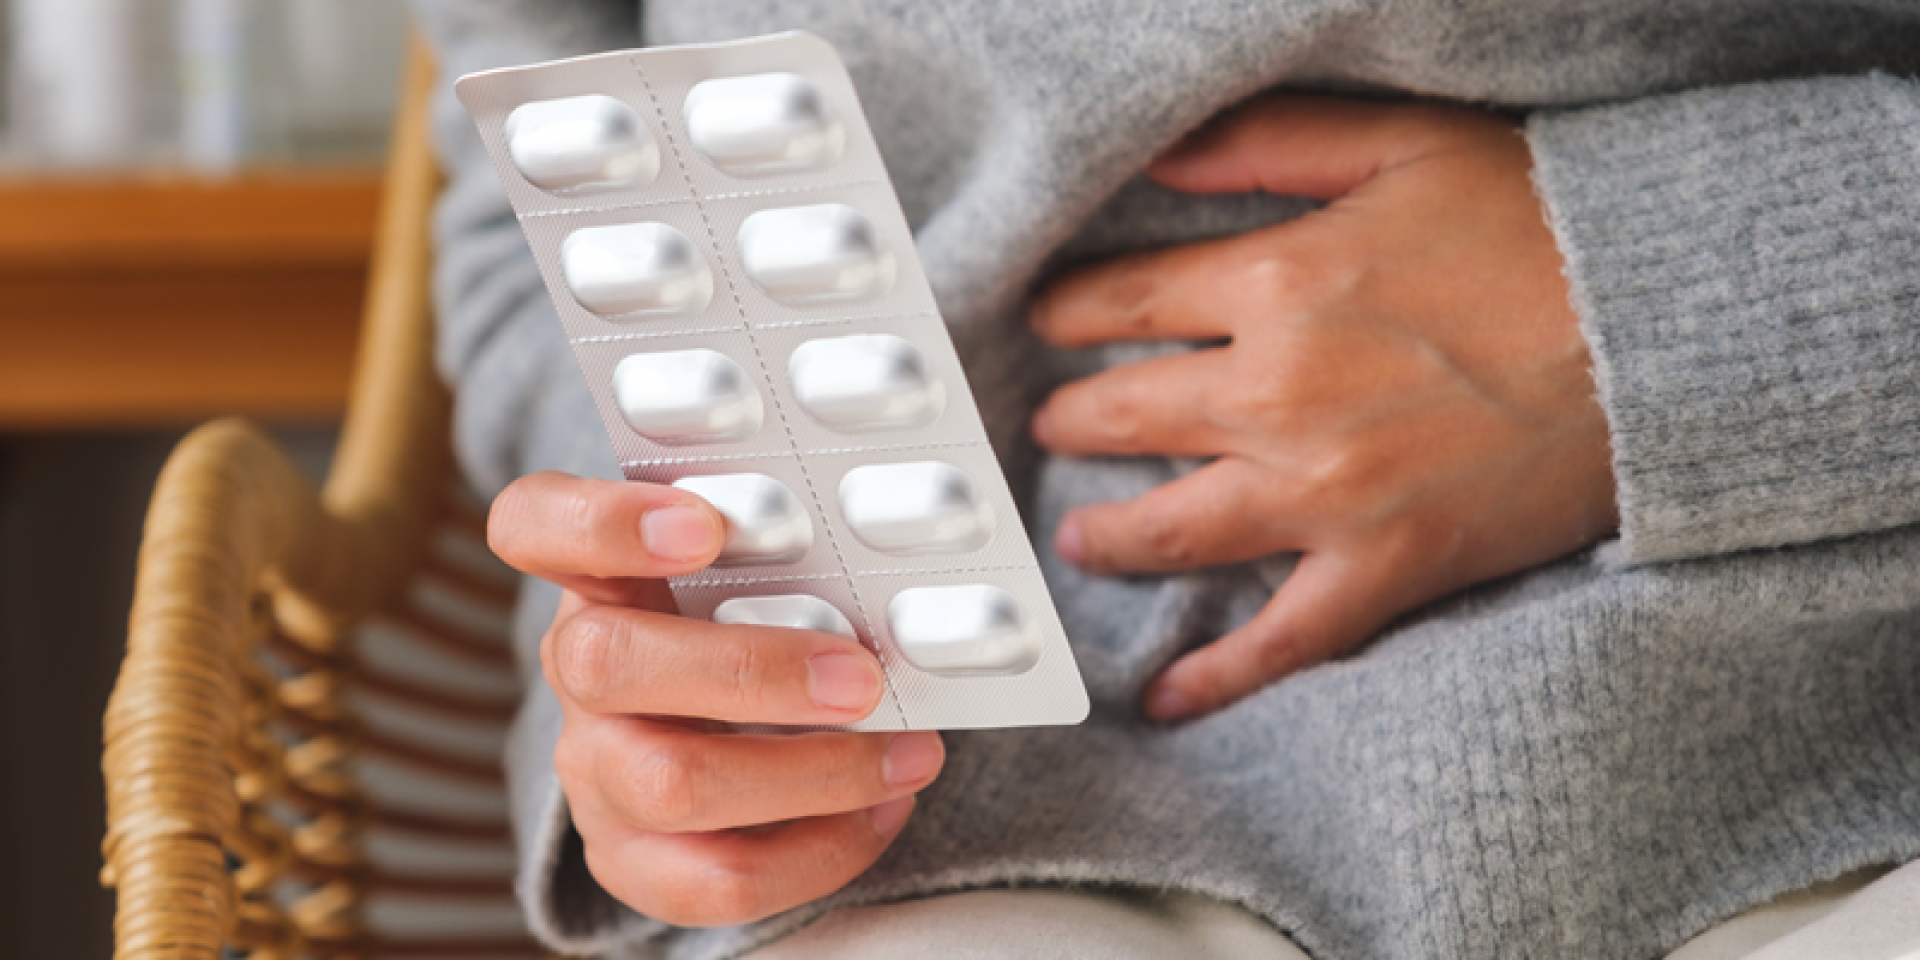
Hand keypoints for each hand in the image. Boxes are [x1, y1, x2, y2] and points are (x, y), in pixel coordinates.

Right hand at [488, 472, 944, 925]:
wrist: (710, 732)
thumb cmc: (746, 627)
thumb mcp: (750, 569)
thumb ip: (791, 546)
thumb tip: (901, 539)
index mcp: (597, 574)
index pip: (534, 525)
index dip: (603, 523)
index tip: (704, 526)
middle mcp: (578, 671)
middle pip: (606, 664)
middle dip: (751, 671)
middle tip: (862, 675)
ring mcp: (595, 773)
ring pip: (672, 784)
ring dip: (814, 773)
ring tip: (907, 752)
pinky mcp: (633, 861)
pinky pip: (718, 879)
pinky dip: (821, 850)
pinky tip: (882, 808)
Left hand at [1030, 97, 1616, 721]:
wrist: (1663, 331)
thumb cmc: (1542, 226)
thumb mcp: (1400, 143)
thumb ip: (1267, 145)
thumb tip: (1157, 158)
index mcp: (1276, 284)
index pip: (1123, 303)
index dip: (1070, 314)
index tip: (1047, 323)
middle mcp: (1277, 395)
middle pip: (1125, 414)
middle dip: (1073, 420)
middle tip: (1055, 427)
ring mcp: (1324, 494)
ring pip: (1170, 529)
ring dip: (1110, 537)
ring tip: (1082, 540)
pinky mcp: (1384, 567)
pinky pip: (1279, 641)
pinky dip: (1217, 677)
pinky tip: (1164, 697)